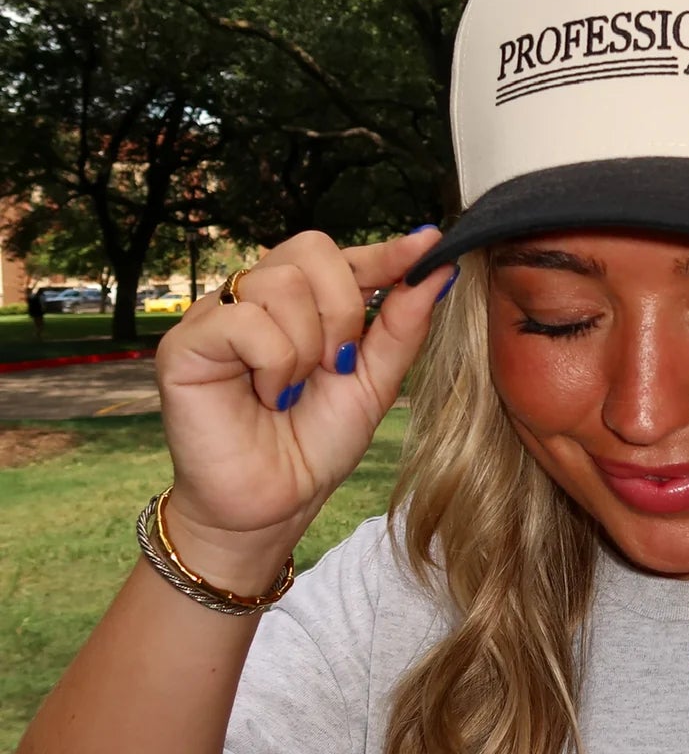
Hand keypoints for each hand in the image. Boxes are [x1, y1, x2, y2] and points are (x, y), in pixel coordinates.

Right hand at [154, 229, 450, 585]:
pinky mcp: (186, 344)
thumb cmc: (314, 444)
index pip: (343, 254)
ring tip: (294, 390)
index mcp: (302, 302)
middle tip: (337, 365)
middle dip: (343, 309)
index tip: (427, 246)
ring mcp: (218, 316)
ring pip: (281, 283)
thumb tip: (437, 268)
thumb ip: (401, 328)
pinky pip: (245, 320)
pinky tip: (268, 396)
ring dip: (306, 346)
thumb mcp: (373, 383)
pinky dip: (273, 362)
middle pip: (312, 250)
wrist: (271, 506)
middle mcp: (257, 298)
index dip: (385, 251)